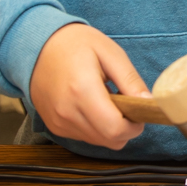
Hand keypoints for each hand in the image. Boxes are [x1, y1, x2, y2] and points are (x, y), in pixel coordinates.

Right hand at [29, 23, 148, 148]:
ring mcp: (59, 122)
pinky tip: (93, 106)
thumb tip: (148, 102)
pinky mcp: (54, 126)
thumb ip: (130, 80)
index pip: (115, 129)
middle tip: (127, 106)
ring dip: (110, 129)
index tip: (139, 112)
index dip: (134, 126)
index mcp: (82, 91)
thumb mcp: (110, 53)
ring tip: (107, 102)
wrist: (37, 45)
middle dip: (126, 129)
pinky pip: (84, 137)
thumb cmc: (75, 44)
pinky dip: (96, 128)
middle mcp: (67, 112)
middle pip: (109, 140)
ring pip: (98, 142)